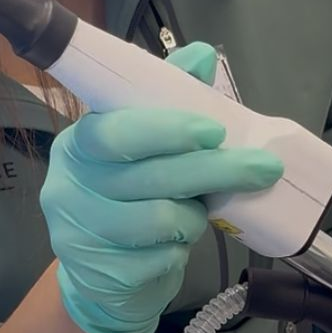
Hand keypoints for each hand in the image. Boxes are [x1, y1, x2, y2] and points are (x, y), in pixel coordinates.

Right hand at [40, 43, 283, 332]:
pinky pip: (160, 258)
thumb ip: (167, 99)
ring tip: (197, 213)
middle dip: (213, 170)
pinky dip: (179, 250)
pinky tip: (174, 245)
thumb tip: (200, 56)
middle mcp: (68, 187)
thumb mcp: (142, 147)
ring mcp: (78, 235)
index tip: (215, 131)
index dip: (166, 131)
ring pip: (159, 220)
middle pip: (149, 177)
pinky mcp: (99, 274)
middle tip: (263, 168)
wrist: (101, 276)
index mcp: (78, 144)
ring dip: (192, 216)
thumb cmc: (128, 198)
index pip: (116, 133)